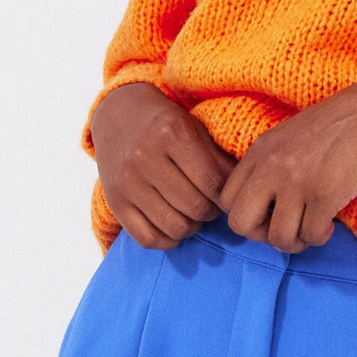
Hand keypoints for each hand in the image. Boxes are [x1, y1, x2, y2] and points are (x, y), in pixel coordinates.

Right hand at [90, 82, 236, 249]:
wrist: (119, 115)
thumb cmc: (166, 124)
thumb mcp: (194, 129)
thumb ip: (218, 159)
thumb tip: (241, 192)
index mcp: (172, 133)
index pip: (212, 182)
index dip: (225, 196)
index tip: (226, 196)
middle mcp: (146, 157)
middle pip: (194, 207)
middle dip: (210, 212)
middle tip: (211, 206)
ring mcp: (128, 182)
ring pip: (173, 226)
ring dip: (192, 227)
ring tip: (194, 215)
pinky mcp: (115, 201)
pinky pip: (147, 238)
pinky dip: (167, 240)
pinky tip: (174, 226)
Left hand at [219, 66, 356, 253]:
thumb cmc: (344, 122)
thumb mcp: (294, 136)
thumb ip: (272, 165)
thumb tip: (263, 210)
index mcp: (262, 149)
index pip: (227, 198)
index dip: (248, 215)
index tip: (271, 214)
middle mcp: (273, 164)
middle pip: (241, 224)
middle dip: (263, 236)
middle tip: (288, 226)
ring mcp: (298, 180)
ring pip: (278, 238)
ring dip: (298, 240)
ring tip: (314, 225)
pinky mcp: (325, 194)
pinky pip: (311, 236)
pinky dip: (320, 236)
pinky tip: (331, 220)